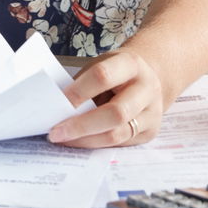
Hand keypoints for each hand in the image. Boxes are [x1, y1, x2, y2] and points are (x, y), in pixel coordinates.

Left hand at [47, 47, 166, 148]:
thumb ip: (82, 85)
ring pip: (118, 134)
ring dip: (86, 140)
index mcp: (131, 64)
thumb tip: (54, 109)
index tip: (57, 104)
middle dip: (81, 126)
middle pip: (115, 113)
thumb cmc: (114, 71)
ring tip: (64, 140)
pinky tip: (80, 142)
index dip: (78, 92)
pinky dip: (96, 144)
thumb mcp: (100, 66)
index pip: (103, 77)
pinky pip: (120, 144)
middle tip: (56, 133)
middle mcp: (147, 88)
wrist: (146, 77)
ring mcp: (152, 112)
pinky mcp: (150, 131)